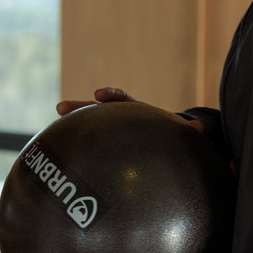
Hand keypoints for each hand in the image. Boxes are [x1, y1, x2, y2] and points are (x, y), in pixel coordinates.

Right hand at [56, 87, 205, 134]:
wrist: (165, 141)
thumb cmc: (171, 135)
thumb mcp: (179, 133)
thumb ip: (187, 131)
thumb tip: (200, 128)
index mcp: (138, 111)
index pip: (124, 100)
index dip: (112, 96)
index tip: (99, 95)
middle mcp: (121, 119)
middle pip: (98, 111)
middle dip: (80, 108)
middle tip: (61, 107)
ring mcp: (112, 131)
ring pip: (91, 127)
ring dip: (73, 127)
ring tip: (52, 130)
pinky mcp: (108, 145)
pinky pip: (93, 146)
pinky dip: (79, 148)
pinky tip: (62, 156)